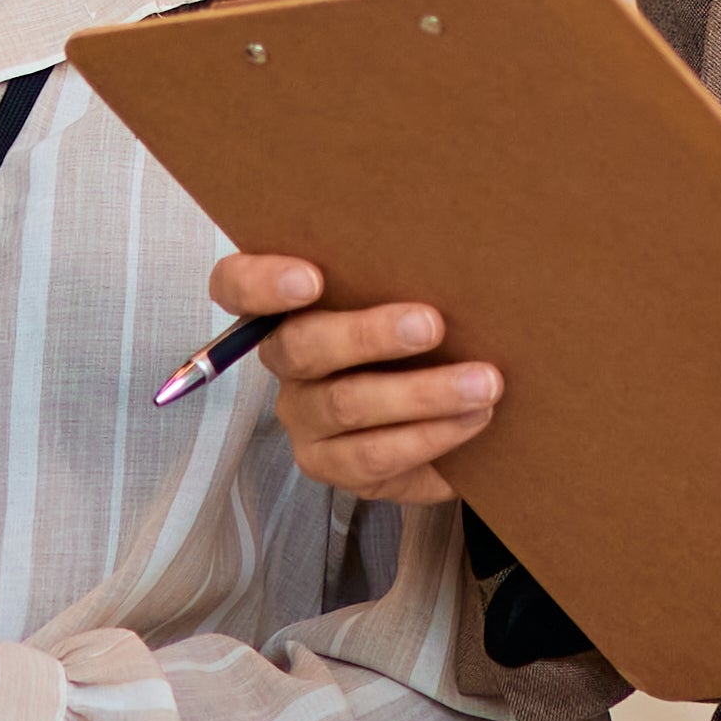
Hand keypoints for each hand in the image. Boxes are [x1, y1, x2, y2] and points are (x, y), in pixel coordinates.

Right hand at [213, 248, 493, 507]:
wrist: (447, 408)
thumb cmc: (421, 335)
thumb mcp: (407, 296)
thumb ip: (402, 275)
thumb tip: (452, 255)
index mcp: (287, 306)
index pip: (236, 285)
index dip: (262, 282)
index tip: (312, 278)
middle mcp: (284, 362)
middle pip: (302, 346)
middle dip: (369, 335)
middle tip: (432, 324)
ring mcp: (303, 417)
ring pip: (347, 404)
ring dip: (423, 392)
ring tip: (483, 383)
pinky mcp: (330, 465)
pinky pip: (373, 455)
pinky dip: (431, 435)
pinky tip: (473, 418)